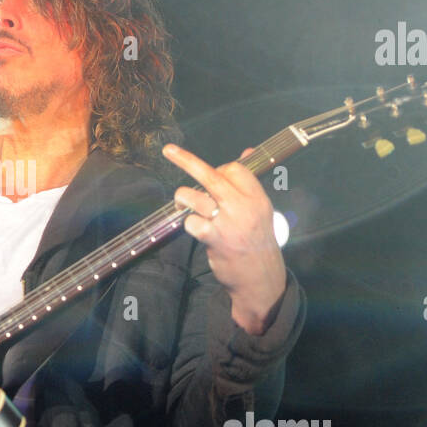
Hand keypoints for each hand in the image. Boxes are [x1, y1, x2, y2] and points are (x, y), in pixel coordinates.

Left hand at [162, 143, 286, 333]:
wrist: (260, 276)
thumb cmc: (256, 239)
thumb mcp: (260, 208)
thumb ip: (249, 181)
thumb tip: (246, 151)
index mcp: (256, 196)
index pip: (234, 168)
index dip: (220, 169)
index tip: (215, 179)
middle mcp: (243, 206)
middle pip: (210, 175)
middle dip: (185, 160)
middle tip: (167, 150)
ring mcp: (227, 222)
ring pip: (192, 196)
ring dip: (183, 199)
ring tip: (185, 205)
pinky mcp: (213, 238)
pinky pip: (190, 221)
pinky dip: (189, 224)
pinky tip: (198, 230)